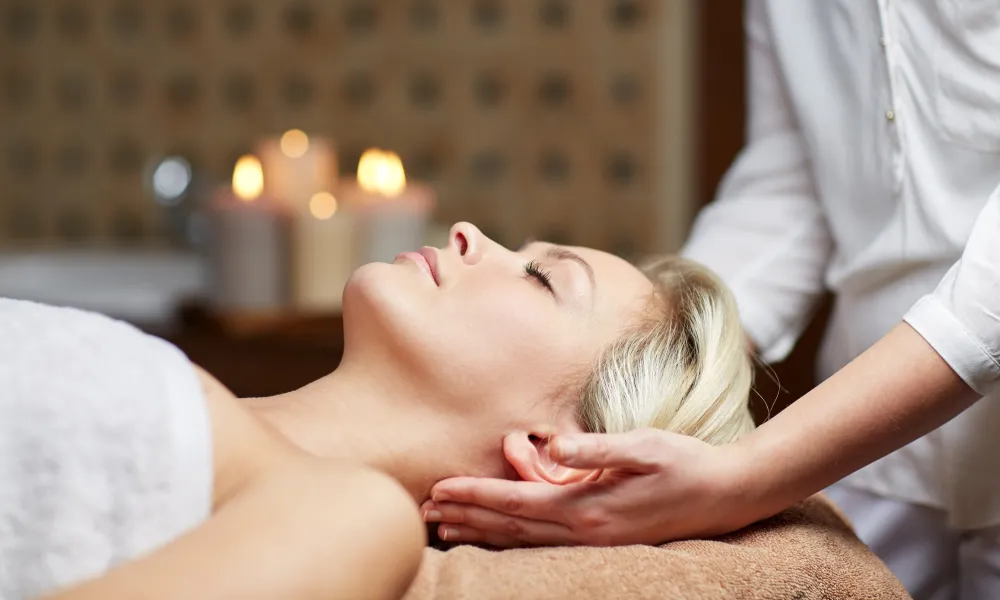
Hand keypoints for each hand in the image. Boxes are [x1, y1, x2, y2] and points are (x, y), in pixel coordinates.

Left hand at [421, 428, 757, 546]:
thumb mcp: (643, 446)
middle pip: (510, 527)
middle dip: (466, 518)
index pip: (515, 503)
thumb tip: (552, 445)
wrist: (726, 495)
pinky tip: (498, 534)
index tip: (439, 490)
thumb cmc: (685, 463)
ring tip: (448, 529)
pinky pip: (544, 541)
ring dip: (483, 533)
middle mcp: (585, 530)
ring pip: (523, 540)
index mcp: (588, 507)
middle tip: (425, 513)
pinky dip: (512, 537)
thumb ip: (595, 448)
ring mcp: (593, 540)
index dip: (474, 496)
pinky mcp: (602, 538)